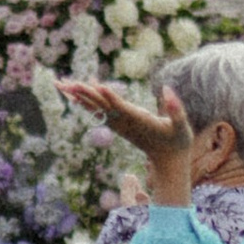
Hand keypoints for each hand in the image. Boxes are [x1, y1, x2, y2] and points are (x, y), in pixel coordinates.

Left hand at [59, 77, 193, 157]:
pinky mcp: (119, 124)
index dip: (108, 96)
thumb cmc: (177, 141)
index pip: (120, 107)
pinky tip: (76, 92)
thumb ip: (176, 109)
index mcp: (138, 121)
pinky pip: (98, 110)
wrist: (169, 160)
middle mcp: (124, 122)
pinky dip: (86, 100)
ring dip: (78, 96)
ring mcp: (119, 124)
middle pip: (101, 105)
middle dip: (84, 93)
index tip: (95, 86)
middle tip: (64, 83)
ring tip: (61, 84)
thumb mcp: (182, 126)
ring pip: (95, 107)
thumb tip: (167, 89)